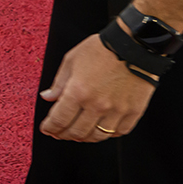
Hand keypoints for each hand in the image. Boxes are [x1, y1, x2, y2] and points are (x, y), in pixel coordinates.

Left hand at [39, 33, 155, 141]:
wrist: (135, 45)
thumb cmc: (102, 49)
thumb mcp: (72, 60)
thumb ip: (59, 83)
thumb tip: (47, 97)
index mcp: (78, 92)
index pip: (59, 119)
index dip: (50, 127)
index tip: (47, 129)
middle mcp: (97, 105)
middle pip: (77, 132)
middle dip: (64, 135)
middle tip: (60, 133)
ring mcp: (117, 110)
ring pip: (98, 136)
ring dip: (85, 138)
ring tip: (79, 134)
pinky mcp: (134, 111)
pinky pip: (119, 132)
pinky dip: (109, 134)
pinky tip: (102, 129)